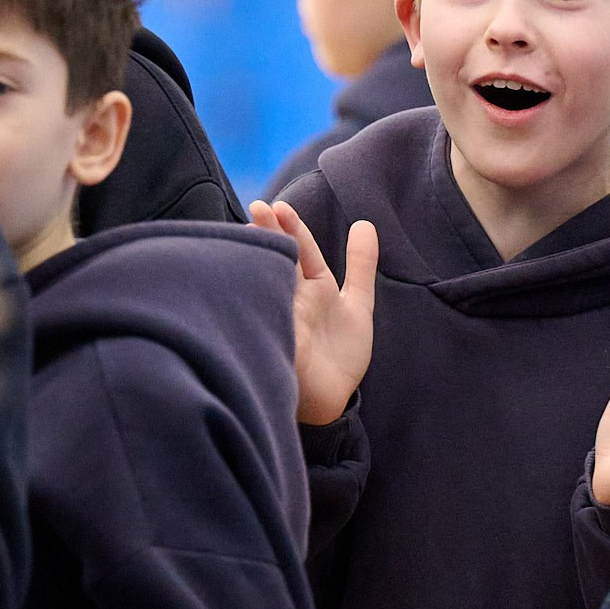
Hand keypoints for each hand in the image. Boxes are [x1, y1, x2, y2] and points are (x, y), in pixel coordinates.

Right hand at [248, 200, 377, 426]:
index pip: (299, 250)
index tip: (278, 207)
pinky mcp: (273, 343)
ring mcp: (279, 319)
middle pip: (276, 260)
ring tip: (248, 233)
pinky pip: (260, 318)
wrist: (331, 401)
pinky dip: (251, 298)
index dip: (290, 228)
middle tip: (257, 210)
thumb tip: (365, 224)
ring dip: (254, 260)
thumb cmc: (339, 355)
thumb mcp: (357, 305)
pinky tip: (244, 278)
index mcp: (310, 288)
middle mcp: (291, 299)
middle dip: (266, 236)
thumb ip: (361, 266)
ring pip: (264, 283)